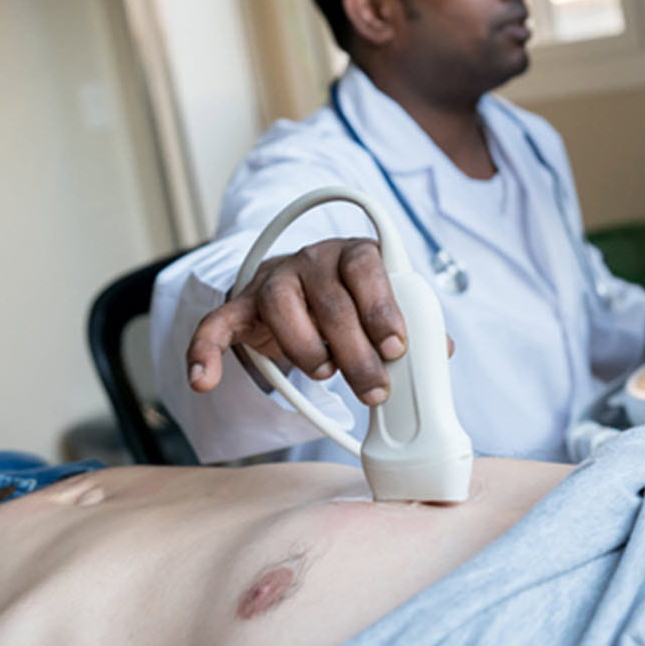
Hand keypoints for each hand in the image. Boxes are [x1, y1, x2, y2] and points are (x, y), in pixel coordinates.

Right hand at [187, 237, 408, 404]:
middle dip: (356, 354)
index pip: (367, 269)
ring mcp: (273, 281)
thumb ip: (412, 324)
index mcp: (355, 254)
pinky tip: (205, 381)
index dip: (382, 309)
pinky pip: (216, 324)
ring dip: (307, 351)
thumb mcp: (384, 306)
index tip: (396, 348)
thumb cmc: (353, 301)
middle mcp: (313, 260)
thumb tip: (439, 351)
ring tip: (324, 373)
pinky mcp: (241, 306)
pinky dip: (205, 352)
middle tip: (374, 390)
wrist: (301, 289)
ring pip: (283, 310)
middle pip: (332, 303)